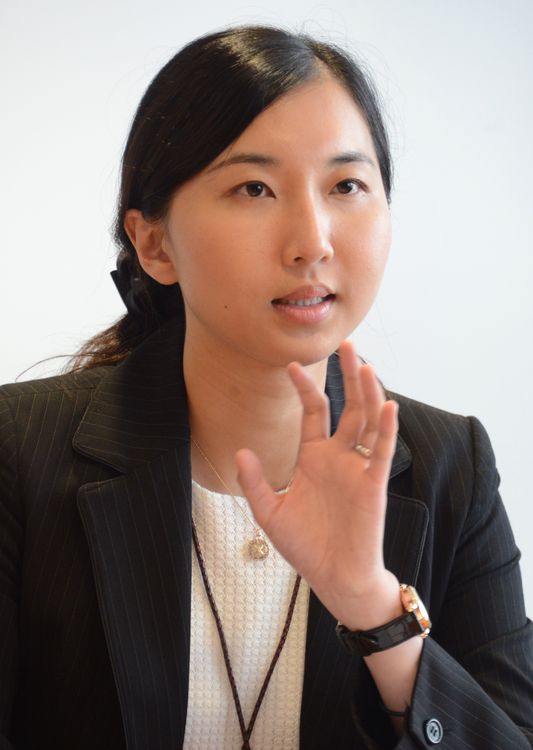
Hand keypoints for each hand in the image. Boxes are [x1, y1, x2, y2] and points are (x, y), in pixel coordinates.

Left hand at [235, 340, 399, 628]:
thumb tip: (241, 451)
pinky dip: (387, 428)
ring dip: (368, 393)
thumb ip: (257, 483)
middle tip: (346, 343)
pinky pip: (383, 450)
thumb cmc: (306, 546)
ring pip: (367, 421)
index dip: (304, 388)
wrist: (335, 577)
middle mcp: (338, 456)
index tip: (291, 364)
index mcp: (314, 457)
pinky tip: (388, 405)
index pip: (312, 412)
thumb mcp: (271, 513)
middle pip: (347, 406)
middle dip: (347, 375)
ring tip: (364, 364)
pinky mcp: (374, 483)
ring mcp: (357, 467)